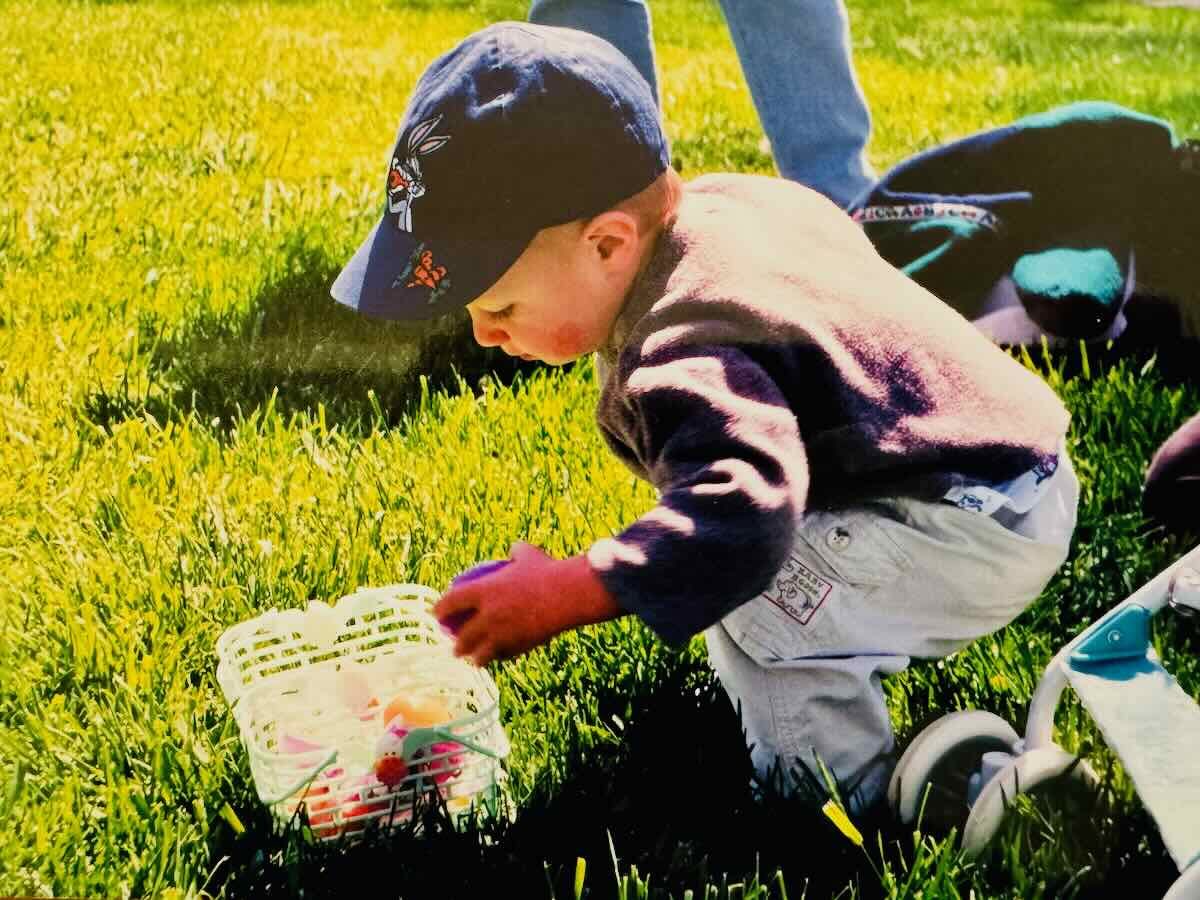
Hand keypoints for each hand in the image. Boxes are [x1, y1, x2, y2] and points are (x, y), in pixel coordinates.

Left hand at [433, 542, 622, 666]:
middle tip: (456, 647)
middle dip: (456, 645)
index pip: (452, 602)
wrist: (567, 595)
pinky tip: (501, 658)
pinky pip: (504, 656)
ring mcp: (501, 634)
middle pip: (463, 636)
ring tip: (474, 660)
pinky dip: (500, 657)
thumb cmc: (548, 571)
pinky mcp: (517, 646)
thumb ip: (516, 552)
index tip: (438, 614)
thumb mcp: (529, 554)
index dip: (441, 609)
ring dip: (475, 658)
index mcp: (483, 591)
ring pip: (481, 653)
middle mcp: (487, 616)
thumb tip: (513, 550)